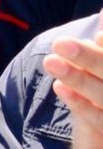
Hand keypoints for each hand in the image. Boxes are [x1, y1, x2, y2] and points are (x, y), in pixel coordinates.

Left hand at [46, 18, 102, 148]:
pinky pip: (100, 123)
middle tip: (60, 42)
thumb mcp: (101, 95)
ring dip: (79, 78)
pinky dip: (81, 105)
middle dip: (90, 58)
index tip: (100, 24)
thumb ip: (100, 63)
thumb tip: (102, 26)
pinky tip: (59, 90)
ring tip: (51, 62)